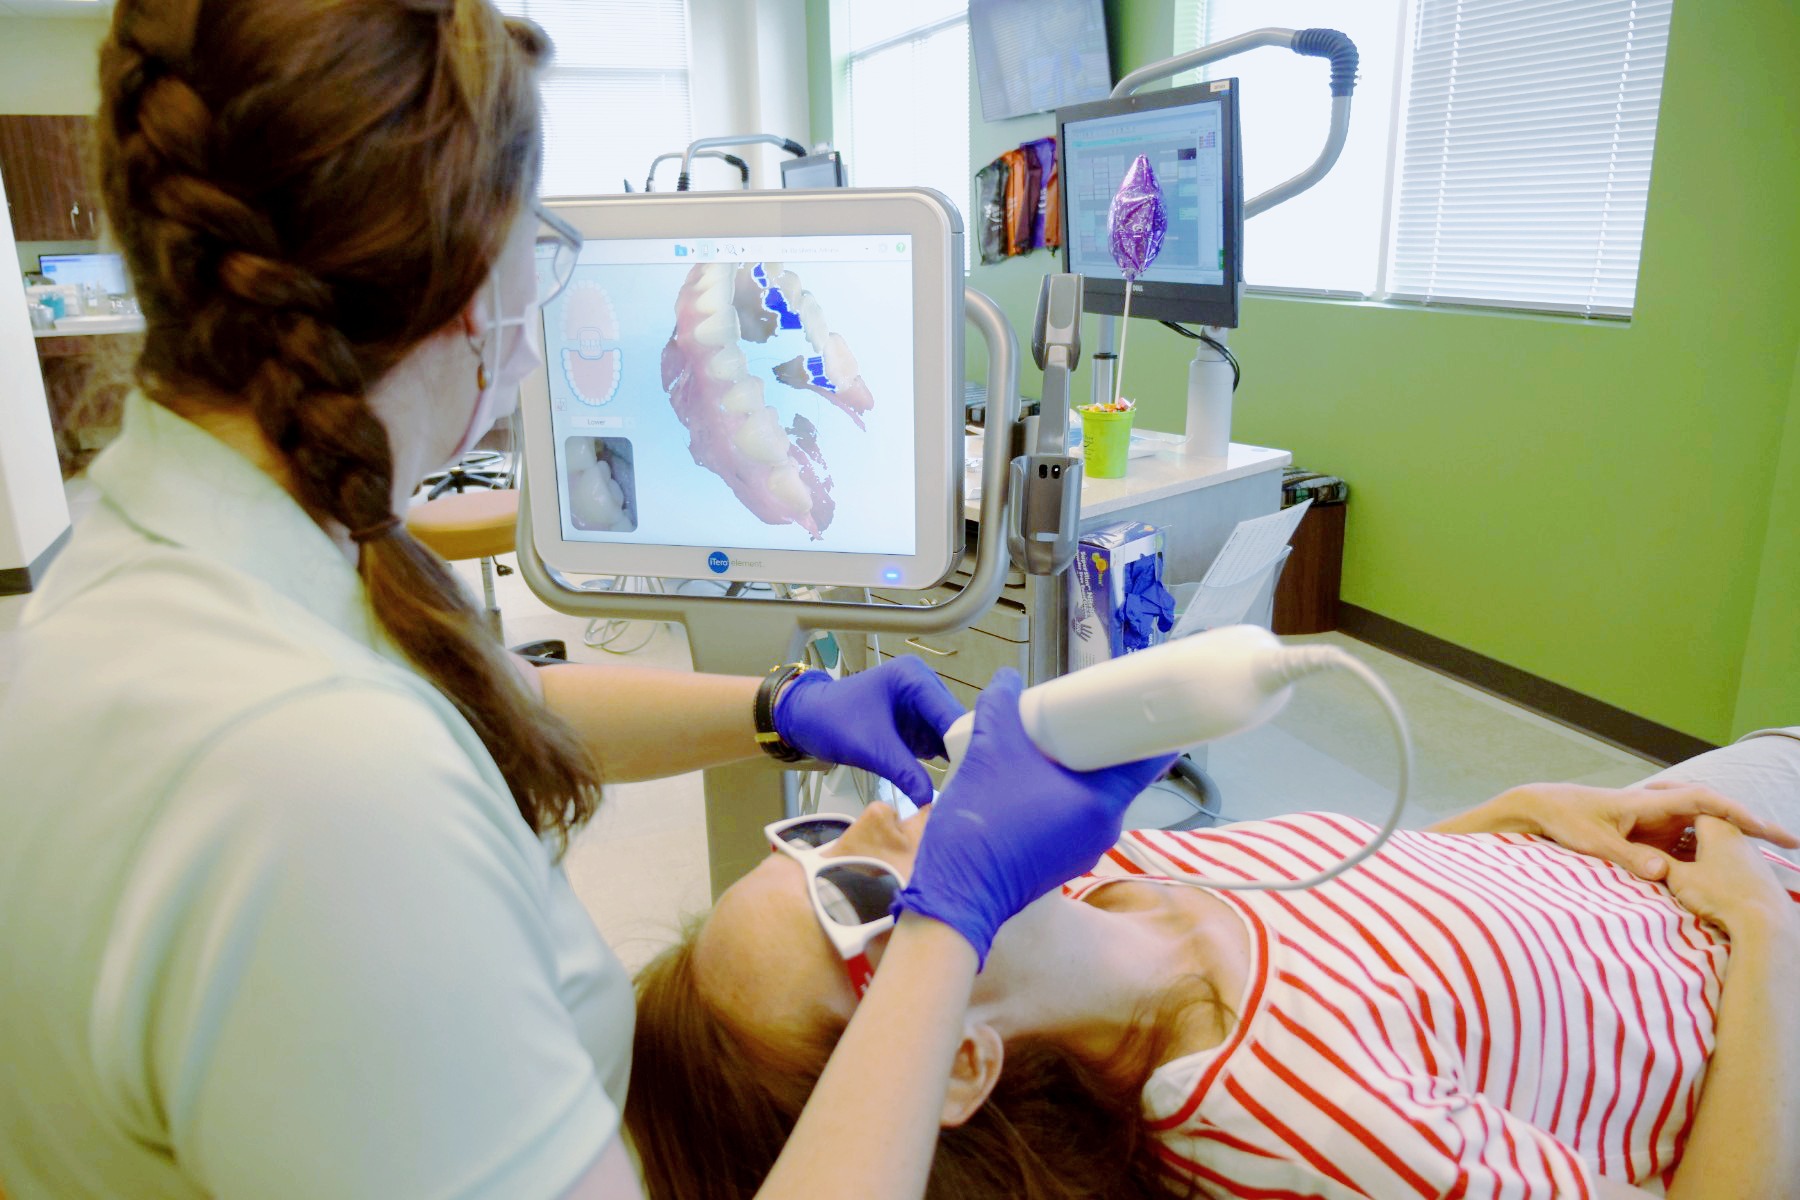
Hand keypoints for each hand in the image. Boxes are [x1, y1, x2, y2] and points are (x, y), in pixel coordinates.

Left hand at [773, 656, 965, 809]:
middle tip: (974, 786)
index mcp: (914, 678)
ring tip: (967, 787)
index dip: (965, 742)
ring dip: (955, 760)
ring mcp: (921, 706)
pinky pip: (937, 745)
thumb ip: (904, 771)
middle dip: (963, 753)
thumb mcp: (871, 748)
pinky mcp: (916, 724)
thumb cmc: (831, 721)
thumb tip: (931, 800)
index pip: (950, 712)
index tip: (978, 774)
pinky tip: (953, 783)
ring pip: (950, 737)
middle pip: (955, 724)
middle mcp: (924, 687)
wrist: (805, 720)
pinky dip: (942, 763)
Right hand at [890, 669, 1174, 965]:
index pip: (1148, 760)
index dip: (1149, 728)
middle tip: (1082, 714)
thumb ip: (1000, 706)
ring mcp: (1085, 849)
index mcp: (1101, 802)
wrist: (957, 893)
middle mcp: (1103, 828)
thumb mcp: (989, 749)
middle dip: (1104, 742)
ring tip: (1051, 744)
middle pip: (1119, 774)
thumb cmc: (982, 825)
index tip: (1142, 705)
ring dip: (1080, 770)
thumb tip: (1008, 679)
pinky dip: (1064, 795)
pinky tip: (1035, 780)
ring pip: (1096, 796)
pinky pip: (1076, 816)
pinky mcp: (1063, 860)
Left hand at [1485, 781, 1798, 880]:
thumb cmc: (1566, 819)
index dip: (1741, 814)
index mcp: (1652, 803)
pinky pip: (1691, 848)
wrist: (1544, 808)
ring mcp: (1660, 823)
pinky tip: (1735, 880)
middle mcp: (1662, 809)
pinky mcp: (1654, 838)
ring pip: (1709, 833)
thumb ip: (1627, 857)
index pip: (1708, 802)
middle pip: (1719, 815)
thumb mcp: (1594, 841)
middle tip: (1792, 844)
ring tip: (1776, 866)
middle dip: (1755, 827)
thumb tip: (1664, 873)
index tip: (1769, 830)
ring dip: (1739, 844)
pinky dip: (1714, 858)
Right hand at [1663, 815, 1796, 937]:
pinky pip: (1730, 858)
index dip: (1670, 815)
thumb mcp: (1679, 878)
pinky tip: (1705, 879)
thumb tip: (1641, 855)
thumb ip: (1658, 862)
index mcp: (1717, 828)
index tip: (1653, 823)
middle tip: (1662, 843)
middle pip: (1706, 825)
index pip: (1691, 808)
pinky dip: (1714, 863)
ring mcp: (1750, 853)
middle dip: (1684, 833)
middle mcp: (1736, 835)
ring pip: (1719, 843)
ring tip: (1681, 863)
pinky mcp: (1758, 871)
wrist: (1764, 924)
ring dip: (1700, 850)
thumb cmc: (1719, 895)